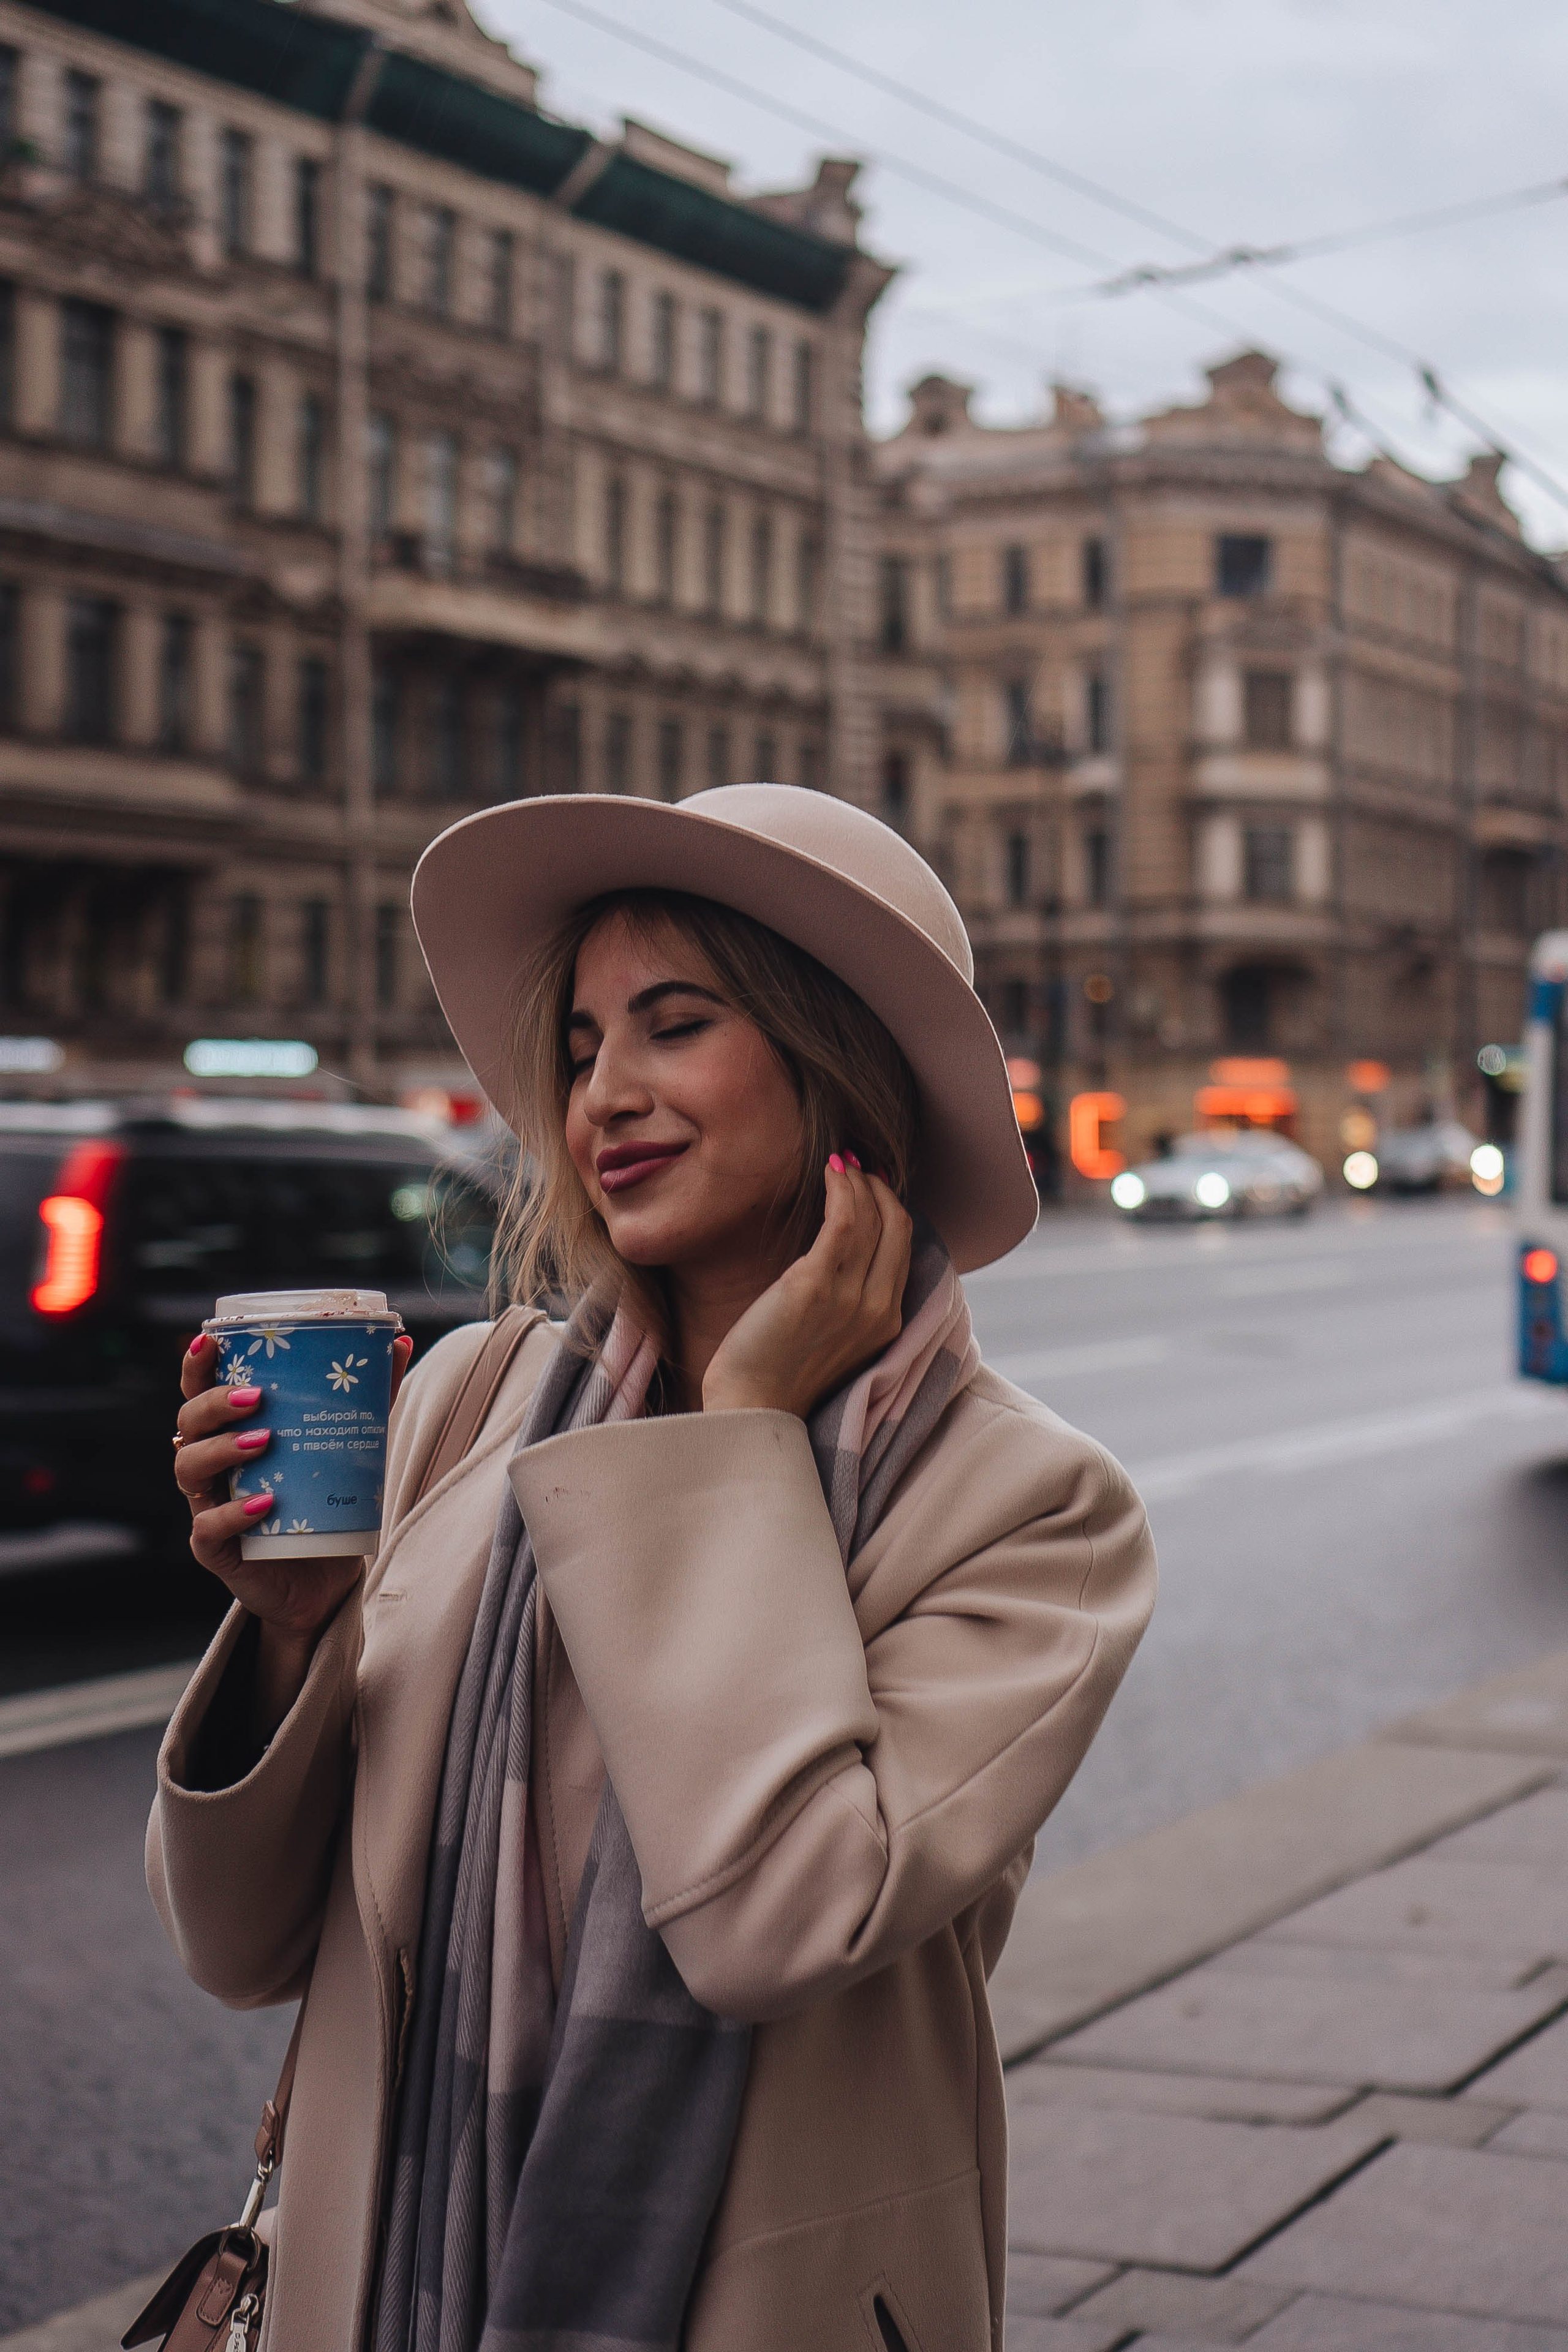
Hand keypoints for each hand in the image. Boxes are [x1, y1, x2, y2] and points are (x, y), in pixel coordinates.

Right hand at [175, 1330, 413, 1735]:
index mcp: (229, 1432)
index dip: (195, 1366)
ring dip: (222, 1449)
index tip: (208, 1339)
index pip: (198, 1391)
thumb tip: (398, 1341)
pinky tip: (267, 1503)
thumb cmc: (324, 1500)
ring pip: (189, 1468)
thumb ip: (368, 1396)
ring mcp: (207, 1506)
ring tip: (263, 1440)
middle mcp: (210, 1465)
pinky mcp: (215, 1548)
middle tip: (256, 1397)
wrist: (323, 1579)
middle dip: (214, 1404)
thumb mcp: (346, 1444)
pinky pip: (209, 1526)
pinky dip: (235, 1512)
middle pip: (188, 1424)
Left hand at [702, 1157, 912, 1418]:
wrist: (753, 1407)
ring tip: (838, 1163)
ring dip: (857, 1181)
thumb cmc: (781, 1371)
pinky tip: (828, 1170)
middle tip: (855, 1166)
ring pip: (871, 1218)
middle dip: (878, 1186)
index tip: (870, 1183)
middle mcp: (878, 1308)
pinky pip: (842, 1222)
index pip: (903, 1244)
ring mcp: (850, 1298)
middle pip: (896, 1224)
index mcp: (888, 1322)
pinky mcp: (815, 1286)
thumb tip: (847, 1249)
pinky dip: (840, 1188)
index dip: (890, 1205)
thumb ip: (851, 1299)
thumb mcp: (834, 1336)